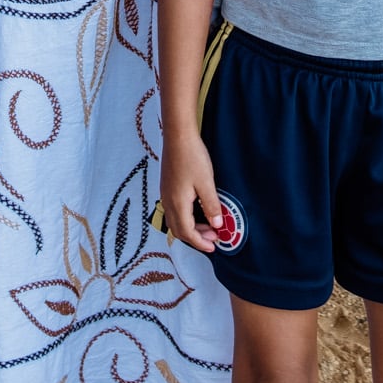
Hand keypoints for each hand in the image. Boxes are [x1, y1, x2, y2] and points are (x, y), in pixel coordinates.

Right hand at [160, 133, 224, 252]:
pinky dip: (186, 218)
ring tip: (208, 225)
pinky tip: (197, 211)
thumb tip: (217, 225)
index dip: (200, 243)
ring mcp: (166, 194)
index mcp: (177, 204)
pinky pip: (173, 210)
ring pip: (175, 221)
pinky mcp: (167, 186)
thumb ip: (212, 206)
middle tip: (213, 237)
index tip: (213, 247)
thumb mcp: (206, 183)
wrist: (177, 136)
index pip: (187, 233)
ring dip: (191, 228)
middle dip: (196, 238)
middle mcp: (168, 202)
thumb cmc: (192, 157)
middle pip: (179, 230)